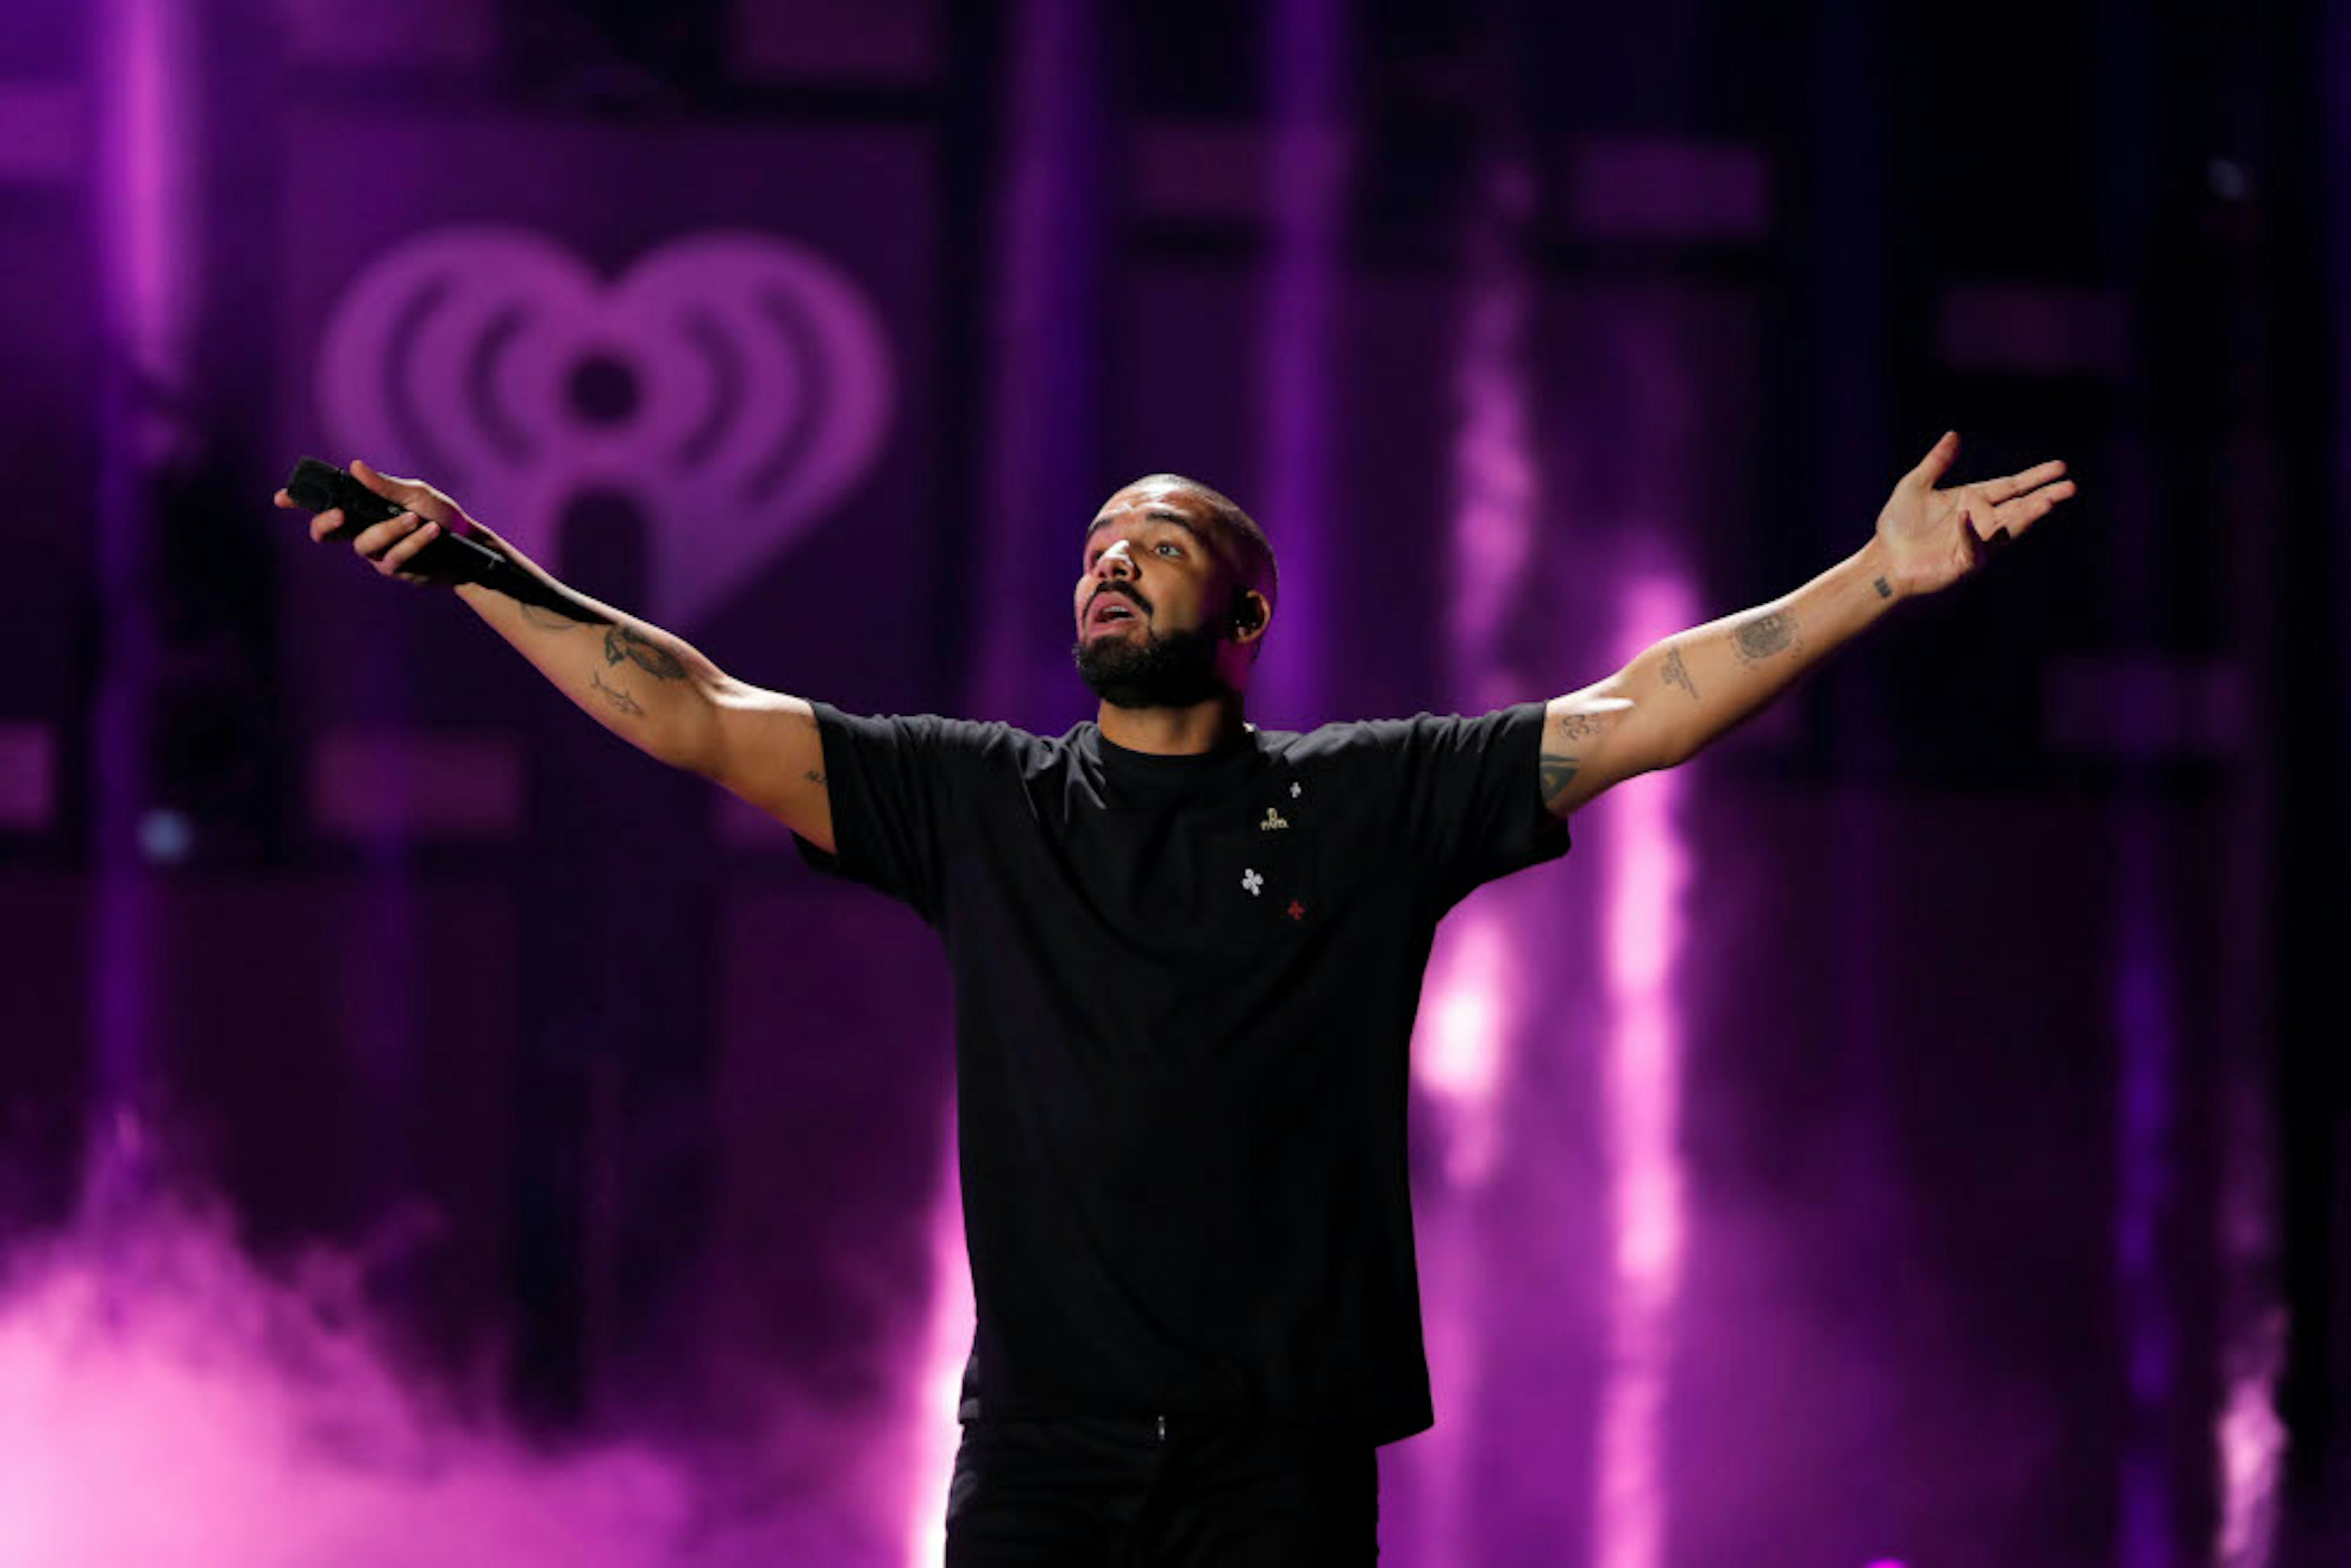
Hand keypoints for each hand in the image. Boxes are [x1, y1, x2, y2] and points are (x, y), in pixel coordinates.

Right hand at [273, 459, 481, 585]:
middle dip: (326, 524)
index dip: (300, 503)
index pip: (324, 506)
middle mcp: (362, 533)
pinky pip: (396, 556)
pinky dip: (414, 542)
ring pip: (365, 544)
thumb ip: (384, 486)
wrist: (470, 545)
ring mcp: (377, 555)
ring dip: (391, 529)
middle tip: (339, 513)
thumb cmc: (440, 515)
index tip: (281, 497)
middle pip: (326, 535)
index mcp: (362, 511)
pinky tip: (431, 531)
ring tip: (416, 518)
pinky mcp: (396, 570)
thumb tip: (354, 466)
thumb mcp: (415, 494)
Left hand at [1873, 431, 2075, 599]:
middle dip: (2044, 497)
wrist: (1883, 559)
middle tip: (2070, 487)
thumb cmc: (1899, 526)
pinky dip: (1970, 532)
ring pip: (2008, 529)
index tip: (2061, 467)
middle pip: (2019, 507)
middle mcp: (1982, 522)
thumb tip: (1954, 434)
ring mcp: (1976, 543)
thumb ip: (1936, 462)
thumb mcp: (1915, 485)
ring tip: (2048, 503)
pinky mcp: (1964, 563)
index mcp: (1974, 501)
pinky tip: (1968, 516)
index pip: (2011, 486)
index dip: (2035, 477)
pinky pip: (1974, 547)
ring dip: (2027, 516)